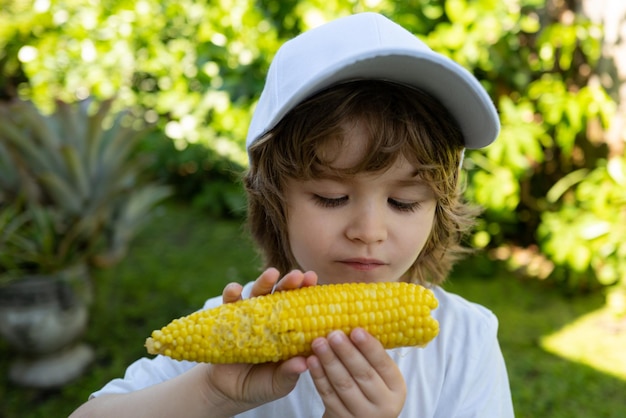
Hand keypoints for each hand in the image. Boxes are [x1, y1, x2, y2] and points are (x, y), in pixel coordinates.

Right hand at [202, 268, 317, 414]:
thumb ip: (289, 373)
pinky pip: (229, 303)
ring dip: (265, 281)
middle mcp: (272, 318)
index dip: (310, 295)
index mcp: (289, 330)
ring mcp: (250, 316)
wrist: (229, 391)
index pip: (302, 308)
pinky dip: (231, 294)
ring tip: (272, 273)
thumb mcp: (279, 383)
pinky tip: (235, 290)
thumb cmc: (262, 385)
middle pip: (282, 295)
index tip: (316, 281)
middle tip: (299, 275)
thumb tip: (303, 363)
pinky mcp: (228, 319)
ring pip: (259, 293)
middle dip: (291, 282)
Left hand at [307, 328, 406, 417]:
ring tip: (319, 343)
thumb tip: (354, 320)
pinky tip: (312, 361)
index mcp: (396, 387)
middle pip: (363, 374)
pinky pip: (328, 396)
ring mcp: (362, 415)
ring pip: (344, 385)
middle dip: (346, 352)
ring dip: (329, 362)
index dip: (369, 347)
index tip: (356, 330)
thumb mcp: (379, 375)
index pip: (383, 364)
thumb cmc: (368, 387)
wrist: (358, 416)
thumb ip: (370, 356)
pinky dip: (319, 377)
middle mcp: (384, 404)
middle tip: (333, 334)